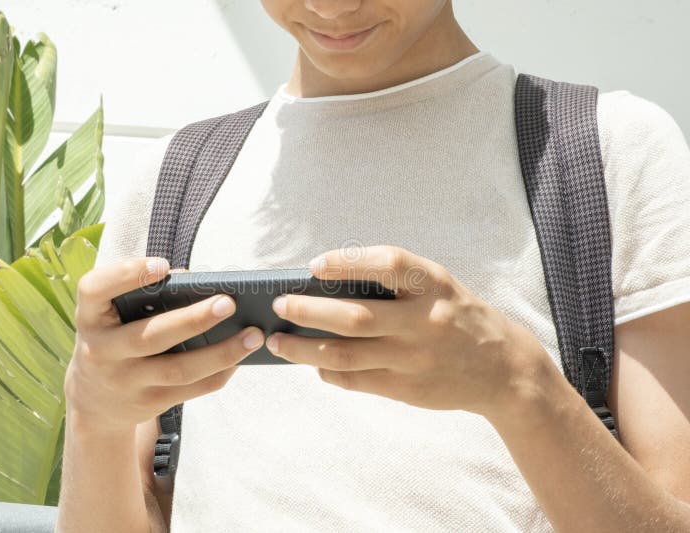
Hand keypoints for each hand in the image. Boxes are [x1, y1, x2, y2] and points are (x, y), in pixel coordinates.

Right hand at [65, 257, 264, 434]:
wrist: (93, 402)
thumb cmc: (114, 338)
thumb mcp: (112, 317)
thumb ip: (142, 297)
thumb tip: (198, 282)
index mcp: (90, 317)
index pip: (94, 290)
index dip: (126, 275)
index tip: (162, 265)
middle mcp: (102, 351)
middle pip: (151, 336)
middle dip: (193, 319)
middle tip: (229, 302)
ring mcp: (125, 382)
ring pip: (179, 370)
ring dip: (221, 353)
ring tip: (253, 335)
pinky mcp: (147, 403)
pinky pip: (191, 389)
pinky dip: (219, 373)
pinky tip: (240, 359)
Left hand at [264, 245, 550, 418]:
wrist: (503, 369)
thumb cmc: (455, 316)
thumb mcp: (437, 287)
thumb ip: (394, 282)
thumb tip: (324, 285)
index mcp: (433, 285)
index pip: (388, 263)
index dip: (348, 261)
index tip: (314, 265)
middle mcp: (424, 321)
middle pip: (354, 317)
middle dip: (308, 311)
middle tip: (279, 305)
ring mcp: (413, 359)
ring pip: (344, 355)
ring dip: (303, 349)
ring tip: (278, 341)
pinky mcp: (406, 388)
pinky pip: (354, 380)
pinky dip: (326, 371)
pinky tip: (312, 363)